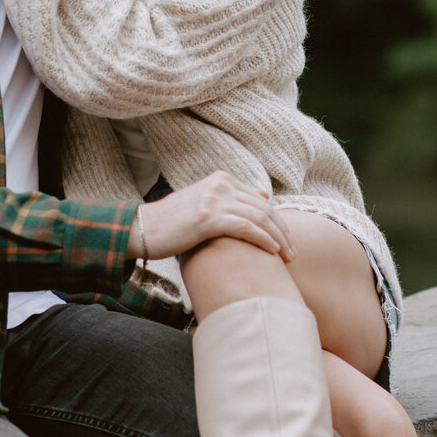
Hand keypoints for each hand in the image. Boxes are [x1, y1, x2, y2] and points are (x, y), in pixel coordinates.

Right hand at [132, 174, 294, 263]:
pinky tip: (273, 252)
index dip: (277, 221)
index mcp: (221, 179)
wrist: (142, 229)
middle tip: (294, 252)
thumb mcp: (205, 204)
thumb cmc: (173, 223)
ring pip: (259, 218)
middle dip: (282, 231)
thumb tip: (264, 197)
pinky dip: (263, 240)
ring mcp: (214, 199)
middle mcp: (220, 185)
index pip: (260, 200)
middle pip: (264, 208)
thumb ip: (232, 199)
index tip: (286, 241)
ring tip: (289, 257)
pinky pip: (246, 227)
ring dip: (278, 239)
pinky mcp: (208, 217)